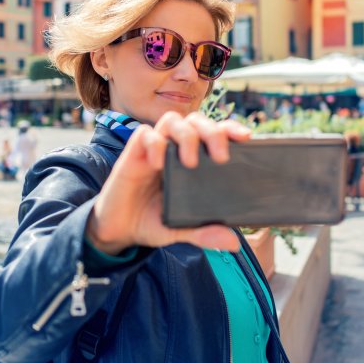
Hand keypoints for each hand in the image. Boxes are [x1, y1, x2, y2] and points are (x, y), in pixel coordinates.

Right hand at [86, 111, 251, 254]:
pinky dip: (154, 144)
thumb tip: (232, 242)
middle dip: (212, 131)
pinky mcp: (132, 155)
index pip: (212, 133)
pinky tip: (158, 164)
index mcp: (189, 162)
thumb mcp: (180, 231)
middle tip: (221, 156)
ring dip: (186, 135)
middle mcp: (173, 151)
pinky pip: (144, 135)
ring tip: (190, 161)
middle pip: (195, 121)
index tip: (246, 138)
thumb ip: (203, 233)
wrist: (118, 230)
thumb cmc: (150, 222)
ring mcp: (153, 150)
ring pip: (172, 120)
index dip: (229, 129)